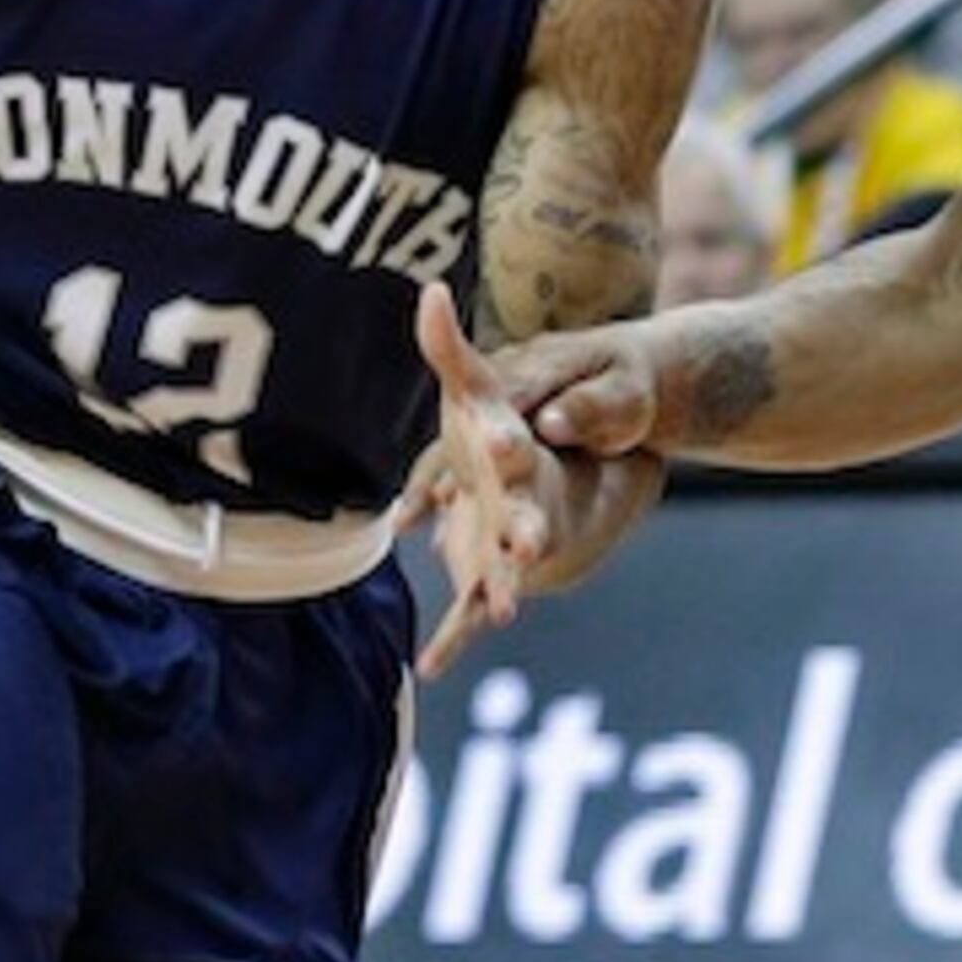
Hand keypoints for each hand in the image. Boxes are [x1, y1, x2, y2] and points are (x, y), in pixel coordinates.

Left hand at [397, 281, 572, 677]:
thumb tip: (428, 291)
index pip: (510, 443)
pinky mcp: (487, 573)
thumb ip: (447, 345)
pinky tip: (430, 670)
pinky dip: (452, 638)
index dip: (505, 443)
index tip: (503, 442)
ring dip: (504, 587)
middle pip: (527, 515)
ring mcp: (507, 542)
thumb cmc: (494, 420)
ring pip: (508, 568)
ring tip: (504, 609)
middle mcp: (520, 501)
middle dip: (526, 529)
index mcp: (513, 451)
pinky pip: (468, 610)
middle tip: (530, 543)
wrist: (533, 474)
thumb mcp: (474, 384)